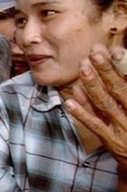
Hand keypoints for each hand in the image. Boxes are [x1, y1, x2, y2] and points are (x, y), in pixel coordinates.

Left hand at [65, 44, 126, 168]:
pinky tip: (70, 101)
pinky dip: (82, 113)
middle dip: (106, 70)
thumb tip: (117, 61)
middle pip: (120, 89)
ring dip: (93, 86)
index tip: (111, 50)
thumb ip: (125, 89)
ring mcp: (124, 128)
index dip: (120, 66)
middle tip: (95, 52)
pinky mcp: (112, 142)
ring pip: (106, 105)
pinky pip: (96, 125)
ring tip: (83, 68)